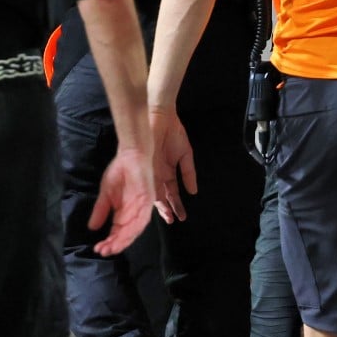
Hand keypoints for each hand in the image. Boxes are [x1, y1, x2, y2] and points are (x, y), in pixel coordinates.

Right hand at [89, 143, 153, 255]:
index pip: (117, 233)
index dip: (109, 242)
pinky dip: (135, 227)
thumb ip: (100, 210)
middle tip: (104, 251)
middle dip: (115, 244)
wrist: (131, 155)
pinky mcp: (148, 200)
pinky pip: (143, 217)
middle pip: (126, 235)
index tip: (97, 249)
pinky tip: (125, 234)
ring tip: (112, 247)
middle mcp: (134, 214)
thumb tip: (92, 228)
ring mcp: (142, 208)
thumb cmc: (119, 172)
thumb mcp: (105, 194)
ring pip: (134, 230)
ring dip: (124, 239)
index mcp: (124, 214)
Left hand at [150, 105, 196, 222]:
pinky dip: (151, 191)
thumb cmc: (172, 132)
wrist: (160, 116)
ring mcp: (149, 171)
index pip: (171, 193)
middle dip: (166, 209)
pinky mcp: (143, 165)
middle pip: (161, 196)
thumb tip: (194, 191)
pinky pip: (146, 182)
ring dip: (159, 204)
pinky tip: (156, 201)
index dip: (176, 205)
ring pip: (153, 192)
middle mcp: (157, 174)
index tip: (181, 216)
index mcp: (167, 172)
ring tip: (166, 215)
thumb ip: (189, 173)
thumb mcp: (185, 154)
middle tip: (171, 220)